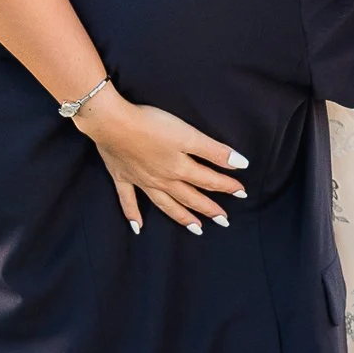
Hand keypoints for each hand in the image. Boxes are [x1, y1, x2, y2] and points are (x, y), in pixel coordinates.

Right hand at [81, 86, 248, 233]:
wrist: (111, 123)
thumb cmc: (150, 125)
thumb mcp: (187, 135)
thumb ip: (214, 151)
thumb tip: (241, 165)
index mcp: (179, 169)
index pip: (209, 180)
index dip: (227, 186)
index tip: (242, 193)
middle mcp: (163, 180)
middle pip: (190, 197)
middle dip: (209, 209)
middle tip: (224, 221)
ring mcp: (141, 181)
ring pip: (166, 204)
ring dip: (182, 217)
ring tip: (196, 229)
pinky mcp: (122, 176)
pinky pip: (128, 200)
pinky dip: (132, 214)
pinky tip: (138, 227)